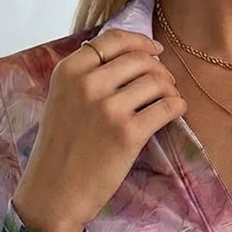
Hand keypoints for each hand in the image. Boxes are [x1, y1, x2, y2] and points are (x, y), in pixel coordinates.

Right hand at [12, 27, 187, 231]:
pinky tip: (177, 110)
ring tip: (170, 98)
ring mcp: (109, 108)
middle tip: (165, 82)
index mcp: (69, 71)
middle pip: (140, 59)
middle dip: (159, 68)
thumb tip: (127, 59)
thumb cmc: (59, 150)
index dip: (141, 42)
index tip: (155, 50)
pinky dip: (177, 106)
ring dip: (170, 87)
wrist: (54, 192)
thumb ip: (86, 77)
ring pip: (156, 81)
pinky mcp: (129, 134)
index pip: (113, 40)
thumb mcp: (61, 100)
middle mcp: (89, 84)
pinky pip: (166, 107)